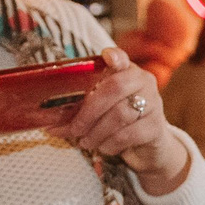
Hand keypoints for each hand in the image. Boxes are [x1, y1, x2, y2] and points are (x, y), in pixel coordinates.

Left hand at [47, 47, 190, 192]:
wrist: (148, 146)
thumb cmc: (118, 123)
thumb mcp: (100, 111)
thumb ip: (78, 112)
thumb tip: (48, 124)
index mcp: (126, 72)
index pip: (121, 58)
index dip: (114, 56)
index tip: (106, 57)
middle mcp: (144, 82)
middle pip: (114, 88)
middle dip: (89, 111)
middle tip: (75, 129)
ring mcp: (153, 103)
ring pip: (119, 115)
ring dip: (96, 132)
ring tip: (86, 142)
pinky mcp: (156, 127)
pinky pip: (128, 135)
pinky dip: (110, 144)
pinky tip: (104, 147)